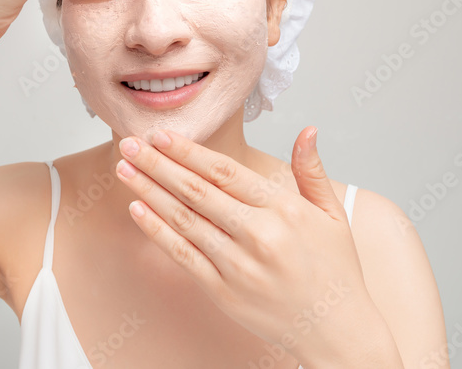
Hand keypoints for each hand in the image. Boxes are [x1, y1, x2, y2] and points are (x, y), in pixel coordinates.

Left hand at [114, 127, 377, 362]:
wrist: (337, 332)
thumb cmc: (336, 271)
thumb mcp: (333, 214)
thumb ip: (312, 170)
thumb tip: (307, 129)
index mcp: (284, 210)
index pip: (225, 172)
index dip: (189, 151)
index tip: (162, 134)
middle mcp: (259, 234)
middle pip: (197, 191)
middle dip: (158, 164)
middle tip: (130, 143)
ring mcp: (238, 265)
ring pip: (184, 220)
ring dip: (150, 192)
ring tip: (125, 170)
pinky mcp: (224, 291)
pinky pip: (183, 255)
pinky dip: (158, 232)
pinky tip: (138, 210)